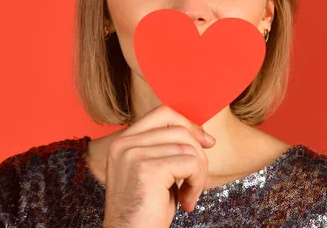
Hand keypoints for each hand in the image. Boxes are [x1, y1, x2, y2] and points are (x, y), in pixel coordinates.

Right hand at [102, 105, 214, 227]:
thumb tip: (201, 136)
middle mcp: (124, 144)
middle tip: (198, 182)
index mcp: (122, 142)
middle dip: (198, 154)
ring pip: (187, 147)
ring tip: (189, 196)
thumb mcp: (150, 174)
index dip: (187, 124)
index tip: (206, 143)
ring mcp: (134, 154)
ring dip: (198, 174)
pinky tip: (187, 202)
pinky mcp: (147, 169)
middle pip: (178, 128)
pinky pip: (190, 163)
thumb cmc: (143, 214)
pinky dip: (197, 183)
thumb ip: (164, 151)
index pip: (161, 114)